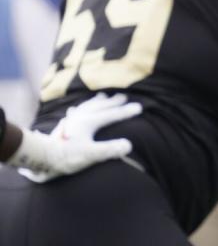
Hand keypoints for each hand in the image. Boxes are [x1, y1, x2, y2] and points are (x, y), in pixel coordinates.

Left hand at [11, 93, 140, 181]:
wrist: (41, 157)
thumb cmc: (66, 157)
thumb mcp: (90, 155)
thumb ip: (109, 149)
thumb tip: (128, 145)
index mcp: (89, 122)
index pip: (112, 115)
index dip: (126, 112)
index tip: (139, 108)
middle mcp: (81, 117)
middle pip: (100, 107)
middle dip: (113, 103)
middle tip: (124, 98)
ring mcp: (70, 120)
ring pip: (86, 107)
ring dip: (97, 102)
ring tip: (103, 98)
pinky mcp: (61, 126)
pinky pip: (73, 113)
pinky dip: (79, 109)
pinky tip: (76, 109)